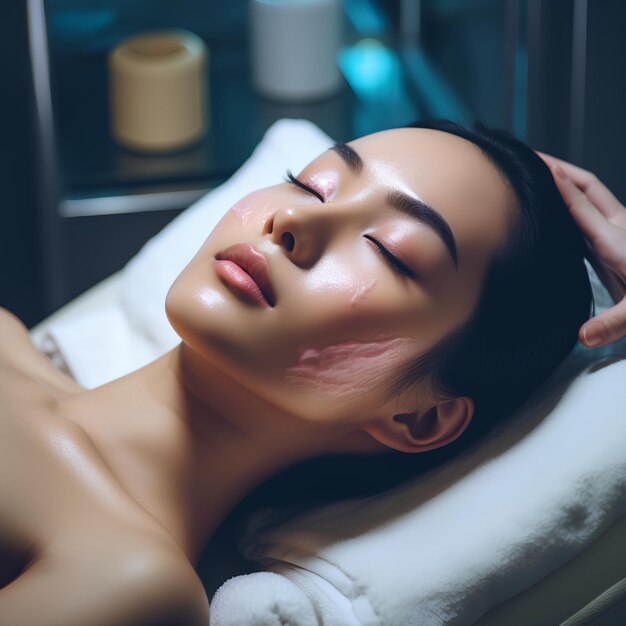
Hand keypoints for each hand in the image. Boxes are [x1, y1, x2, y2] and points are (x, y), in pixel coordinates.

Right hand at [537, 152, 625, 347]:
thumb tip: (582, 335)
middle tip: (533, 157)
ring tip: (539, 174)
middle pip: (586, 188)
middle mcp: (616, 231)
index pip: (581, 204)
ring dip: (565, 182)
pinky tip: (556, 208)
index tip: (539, 165)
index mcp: (616, 241)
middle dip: (560, 169)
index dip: (559, 184)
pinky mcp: (614, 246)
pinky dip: (569, 203)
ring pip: (588, 198)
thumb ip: (612, 323)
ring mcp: (616, 235)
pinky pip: (587, 215)